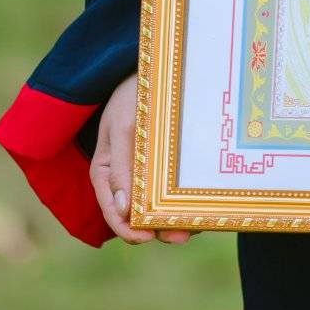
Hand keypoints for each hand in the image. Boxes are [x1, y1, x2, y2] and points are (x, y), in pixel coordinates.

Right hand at [90, 73, 193, 244]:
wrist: (154, 71)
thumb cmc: (132, 97)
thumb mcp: (123, 128)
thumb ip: (120, 168)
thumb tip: (122, 211)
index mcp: (105, 174)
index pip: (112, 211)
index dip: (127, 229)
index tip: (145, 237)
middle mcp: (126, 180)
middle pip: (140, 216)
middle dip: (160, 229)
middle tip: (183, 234)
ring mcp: (147, 176)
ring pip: (160, 208)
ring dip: (176, 219)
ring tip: (197, 224)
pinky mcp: (168, 169)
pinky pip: (175, 192)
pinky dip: (187, 202)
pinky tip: (204, 205)